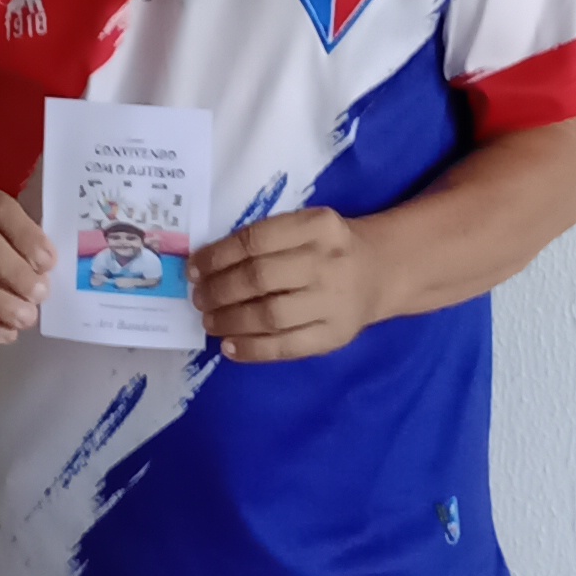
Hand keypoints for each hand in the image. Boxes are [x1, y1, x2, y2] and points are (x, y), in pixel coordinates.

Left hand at [192, 206, 390, 362]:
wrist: (381, 272)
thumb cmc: (328, 248)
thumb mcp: (305, 227)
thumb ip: (265, 241)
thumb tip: (205, 267)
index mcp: (318, 226)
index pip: (256, 241)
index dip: (217, 257)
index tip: (194, 269)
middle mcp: (328, 262)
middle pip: (259, 278)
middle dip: (219, 290)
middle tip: (199, 298)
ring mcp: (334, 302)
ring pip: (270, 315)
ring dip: (230, 321)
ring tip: (210, 322)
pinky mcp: (335, 336)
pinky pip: (287, 347)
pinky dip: (252, 349)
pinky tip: (230, 347)